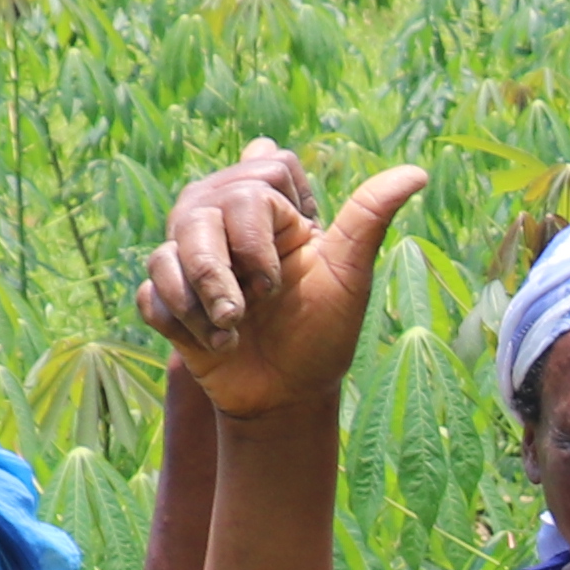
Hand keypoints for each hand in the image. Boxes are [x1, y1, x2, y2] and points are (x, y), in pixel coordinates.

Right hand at [136, 141, 427, 422]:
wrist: (288, 398)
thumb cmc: (325, 333)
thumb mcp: (351, 274)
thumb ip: (368, 217)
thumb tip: (418, 171)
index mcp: (266, 210)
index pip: (256, 174)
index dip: (267, 224)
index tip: (290, 266)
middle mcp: (223, 224)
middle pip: (198, 210)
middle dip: (226, 270)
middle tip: (257, 305)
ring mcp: (191, 262)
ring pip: (167, 252)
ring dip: (203, 303)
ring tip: (234, 333)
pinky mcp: (169, 301)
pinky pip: (151, 294)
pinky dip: (180, 324)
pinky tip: (212, 344)